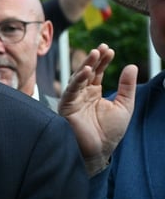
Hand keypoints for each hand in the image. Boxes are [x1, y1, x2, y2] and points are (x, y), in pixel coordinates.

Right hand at [59, 44, 136, 174]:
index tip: (110, 50)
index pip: (98, 72)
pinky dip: (78, 79)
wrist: (98, 150)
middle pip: (87, 71)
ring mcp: (74, 99)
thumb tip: (132, 66)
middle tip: (102, 48)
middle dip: (94, 59)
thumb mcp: (125, 106)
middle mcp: (82, 94)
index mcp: (94, 93)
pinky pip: (71, 90)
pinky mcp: (67, 105)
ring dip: (85, 65)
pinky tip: (86, 71)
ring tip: (95, 54)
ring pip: (77, 78)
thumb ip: (127, 87)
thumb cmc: (109, 132)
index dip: (103, 61)